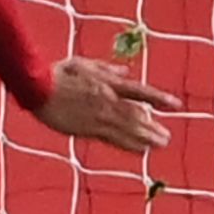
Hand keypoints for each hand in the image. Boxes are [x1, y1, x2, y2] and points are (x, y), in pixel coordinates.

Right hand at [33, 56, 178, 150]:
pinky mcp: (87, 128)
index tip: (176, 105)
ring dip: (146, 138)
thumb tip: (126, 71)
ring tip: (161, 144)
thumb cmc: (57, 73)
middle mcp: (108, 101)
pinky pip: (113, 138)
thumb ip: (107, 68)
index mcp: (108, 83)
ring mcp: (99, 115)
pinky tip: (141, 150)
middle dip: (153, 126)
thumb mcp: (84, 63)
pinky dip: (129, 144)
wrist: (37, 87)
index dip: (159, 99)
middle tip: (168, 137)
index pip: (140, 92)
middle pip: (137, 115)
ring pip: (128, 129)